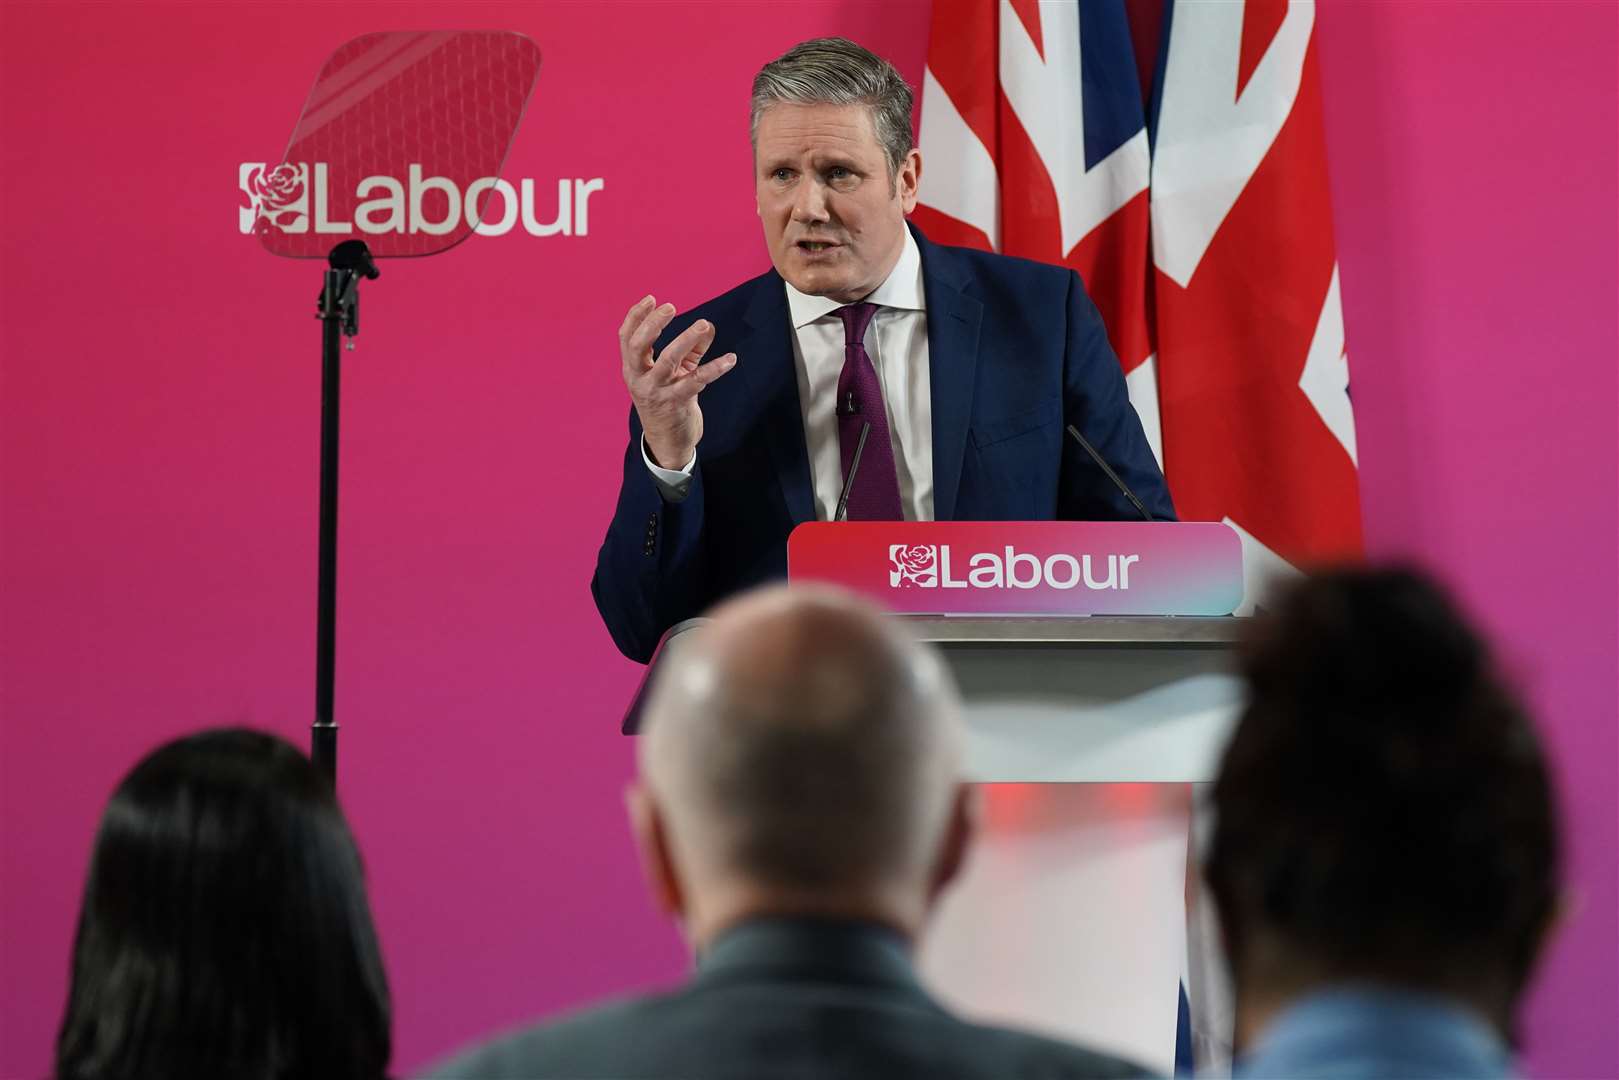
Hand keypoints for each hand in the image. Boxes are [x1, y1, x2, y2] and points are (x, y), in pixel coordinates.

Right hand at [619, 295, 736, 467]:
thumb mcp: (675, 373)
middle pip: (638, 346)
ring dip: (686, 339)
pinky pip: (697, 381)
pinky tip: (731, 359)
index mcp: (633, 368)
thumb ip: (691, 350)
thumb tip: (708, 326)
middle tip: (671, 306)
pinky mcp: (676, 403)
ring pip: (668, 361)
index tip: (652, 298)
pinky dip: (715, 368)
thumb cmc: (668, 400)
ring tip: (704, 324)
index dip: (636, 316)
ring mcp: (656, 392)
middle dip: (653, 324)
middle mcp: (639, 379)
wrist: (667, 441)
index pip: (627, 337)